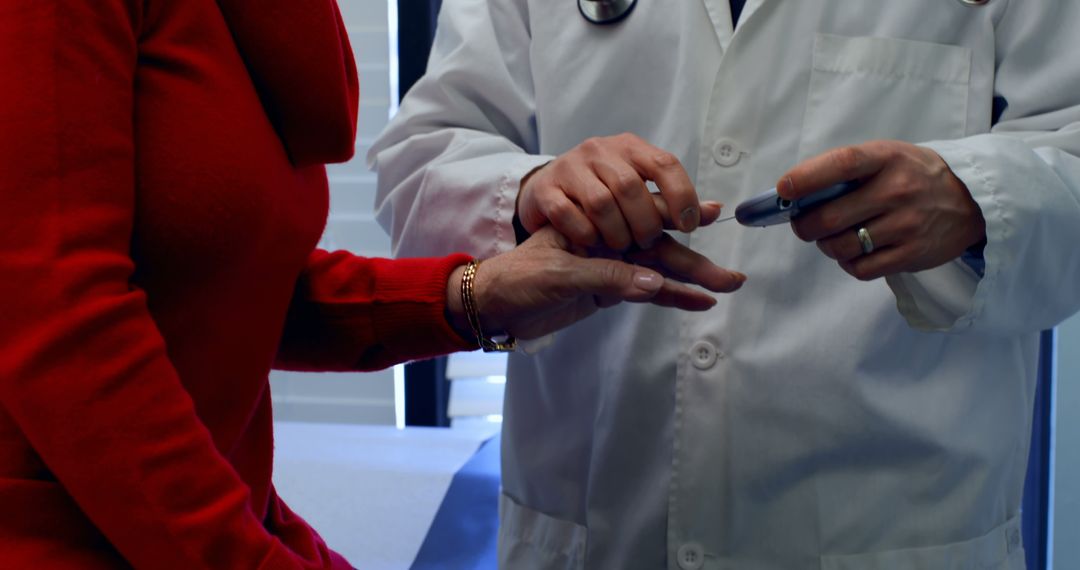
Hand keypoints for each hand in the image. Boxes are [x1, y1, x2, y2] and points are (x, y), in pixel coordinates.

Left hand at [446, 226, 745, 340]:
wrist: (493, 302)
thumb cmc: (517, 276)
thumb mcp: (558, 273)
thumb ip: (605, 277)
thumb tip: (651, 284)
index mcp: (596, 222)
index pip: (643, 213)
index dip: (678, 214)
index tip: (710, 213)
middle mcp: (609, 239)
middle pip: (661, 246)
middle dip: (697, 259)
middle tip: (734, 270)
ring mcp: (610, 265)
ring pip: (660, 271)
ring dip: (693, 280)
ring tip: (730, 285)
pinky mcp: (607, 291)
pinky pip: (646, 293)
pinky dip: (672, 298)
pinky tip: (699, 303)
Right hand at [517, 133, 722, 249]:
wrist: (546, 192)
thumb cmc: (600, 194)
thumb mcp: (639, 192)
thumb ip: (671, 203)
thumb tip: (715, 210)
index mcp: (629, 148)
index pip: (664, 163)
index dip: (682, 195)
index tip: (689, 226)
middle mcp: (599, 151)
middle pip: (631, 187)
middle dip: (645, 223)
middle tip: (647, 243)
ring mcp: (569, 168)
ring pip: (601, 203)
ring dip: (616, 233)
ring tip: (620, 248)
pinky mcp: (546, 190)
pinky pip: (569, 214)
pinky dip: (585, 234)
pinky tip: (591, 243)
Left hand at [778, 140, 985, 280]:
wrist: (971, 199)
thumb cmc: (913, 175)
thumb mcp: (886, 156)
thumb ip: (846, 170)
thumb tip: (793, 193)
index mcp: (886, 158)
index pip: (842, 164)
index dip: (807, 178)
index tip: (783, 189)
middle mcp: (897, 191)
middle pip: (829, 218)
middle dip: (804, 226)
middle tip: (803, 224)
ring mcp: (906, 225)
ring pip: (841, 247)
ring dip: (825, 246)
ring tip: (832, 237)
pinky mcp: (912, 254)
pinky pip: (860, 268)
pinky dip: (847, 263)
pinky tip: (853, 252)